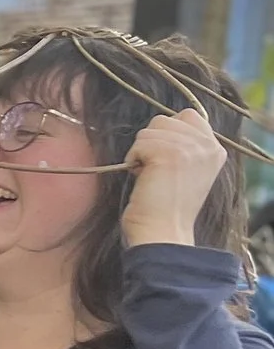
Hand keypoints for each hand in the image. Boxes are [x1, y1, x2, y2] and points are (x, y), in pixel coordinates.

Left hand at [121, 107, 225, 248]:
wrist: (164, 232)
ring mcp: (190, 148)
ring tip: (151, 176)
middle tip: (157, 171)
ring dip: (140, 153)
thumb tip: (162, 126)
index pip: (188, 116)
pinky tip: (143, 179)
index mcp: (216, 149)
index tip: (165, 159)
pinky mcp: (170, 154)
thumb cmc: (167, 207)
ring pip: (148, 130)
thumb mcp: (189, 171)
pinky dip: (132, 160)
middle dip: (151, 142)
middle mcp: (208, 145)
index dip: (167, 132)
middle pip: (164, 120)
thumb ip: (185, 147)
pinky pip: (138, 143)